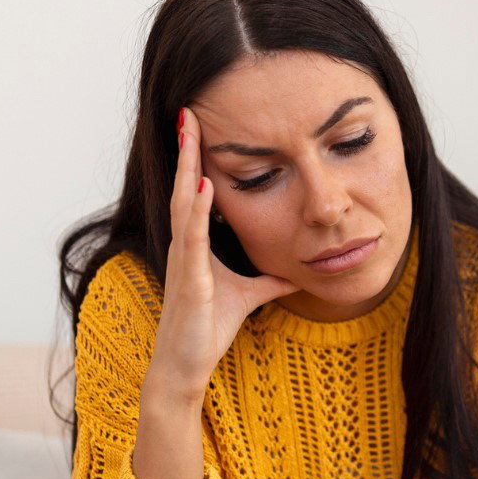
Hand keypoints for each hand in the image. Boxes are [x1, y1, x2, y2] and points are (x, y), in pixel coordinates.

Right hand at [148, 107, 299, 401]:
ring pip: (182, 204)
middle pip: (182, 187)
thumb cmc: (207, 330)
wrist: (186, 365)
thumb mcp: (249, 296)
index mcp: (194, 246)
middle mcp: (184, 247)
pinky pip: (192, 239)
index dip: (195, 160)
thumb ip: (270, 280)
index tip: (197, 127)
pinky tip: (203, 186)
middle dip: (185, 150)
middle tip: (186, 113)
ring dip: (186, 168)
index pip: (193, 193)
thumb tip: (295, 273)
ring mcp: (184, 261)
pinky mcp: (190, 281)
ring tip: (190, 134)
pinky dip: (197, 211)